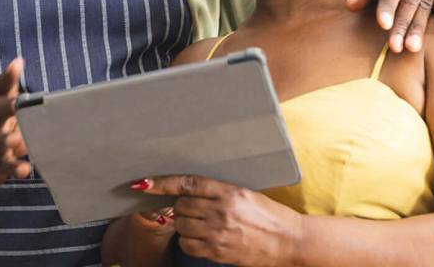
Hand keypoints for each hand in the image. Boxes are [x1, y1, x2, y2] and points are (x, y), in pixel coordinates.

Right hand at [0, 58, 32, 184]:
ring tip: (20, 140)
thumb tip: (18, 60)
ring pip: (3, 142)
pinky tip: (26, 169)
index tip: (17, 65)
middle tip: (18, 103)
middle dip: (7, 108)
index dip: (7, 79)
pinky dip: (17, 168)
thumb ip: (8, 85)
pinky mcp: (0, 165)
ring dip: (12, 141)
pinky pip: (8, 167)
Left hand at [135, 176, 302, 266]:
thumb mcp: (246, 195)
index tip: (143, 183)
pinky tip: (202, 240)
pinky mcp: (219, 251)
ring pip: (181, 225)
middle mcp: (222, 210)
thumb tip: (189, 191)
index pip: (187, 183)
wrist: (290, 242)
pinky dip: (189, 243)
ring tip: (203, 226)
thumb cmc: (270, 216)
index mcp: (229, 191)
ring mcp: (219, 232)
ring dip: (185, 226)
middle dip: (181, 208)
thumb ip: (218, 192)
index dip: (162, 183)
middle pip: (180, 206)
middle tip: (195, 212)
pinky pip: (188, 245)